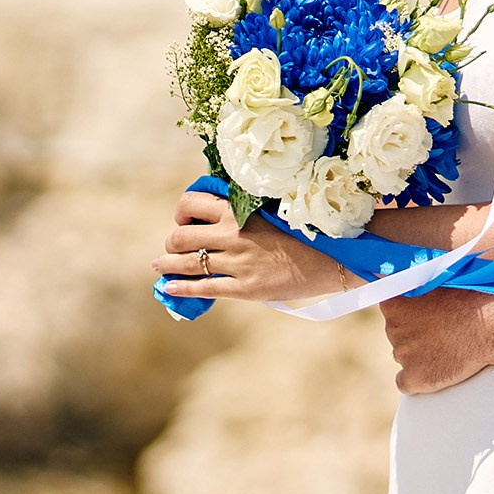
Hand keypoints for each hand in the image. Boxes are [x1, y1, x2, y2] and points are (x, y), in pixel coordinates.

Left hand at [155, 191, 360, 302]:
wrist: (332, 258)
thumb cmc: (304, 231)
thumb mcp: (271, 210)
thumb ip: (244, 212)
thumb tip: (217, 213)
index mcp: (239, 211)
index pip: (191, 204)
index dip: (182, 213)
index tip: (185, 220)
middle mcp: (233, 235)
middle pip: (181, 236)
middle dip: (171, 242)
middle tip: (172, 247)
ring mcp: (238, 263)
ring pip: (187, 263)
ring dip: (167, 264)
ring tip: (160, 266)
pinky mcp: (244, 288)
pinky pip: (204, 288)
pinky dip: (181, 288)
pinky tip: (170, 289)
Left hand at [381, 290, 493, 393]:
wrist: (490, 326)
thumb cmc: (469, 299)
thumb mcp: (436, 282)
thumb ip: (417, 289)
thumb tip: (411, 293)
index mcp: (394, 304)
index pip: (391, 311)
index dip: (408, 314)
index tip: (425, 315)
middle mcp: (392, 329)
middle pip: (398, 335)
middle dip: (415, 334)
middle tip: (440, 332)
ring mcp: (403, 354)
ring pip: (404, 357)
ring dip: (419, 355)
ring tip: (447, 348)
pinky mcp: (415, 377)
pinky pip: (405, 383)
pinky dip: (418, 380)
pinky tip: (435, 371)